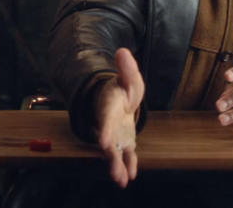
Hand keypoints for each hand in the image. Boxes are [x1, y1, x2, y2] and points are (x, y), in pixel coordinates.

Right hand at [94, 48, 144, 187]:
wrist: (118, 100)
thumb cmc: (122, 88)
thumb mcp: (128, 77)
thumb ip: (127, 68)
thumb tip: (123, 51)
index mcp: (109, 106)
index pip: (105, 119)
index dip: (104, 130)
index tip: (103, 142)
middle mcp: (110, 124)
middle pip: (109, 142)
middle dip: (110, 156)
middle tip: (113, 168)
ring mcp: (116, 134)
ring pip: (115, 153)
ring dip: (117, 166)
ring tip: (121, 181)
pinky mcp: (124, 141)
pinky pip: (125, 155)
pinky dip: (128, 165)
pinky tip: (130, 177)